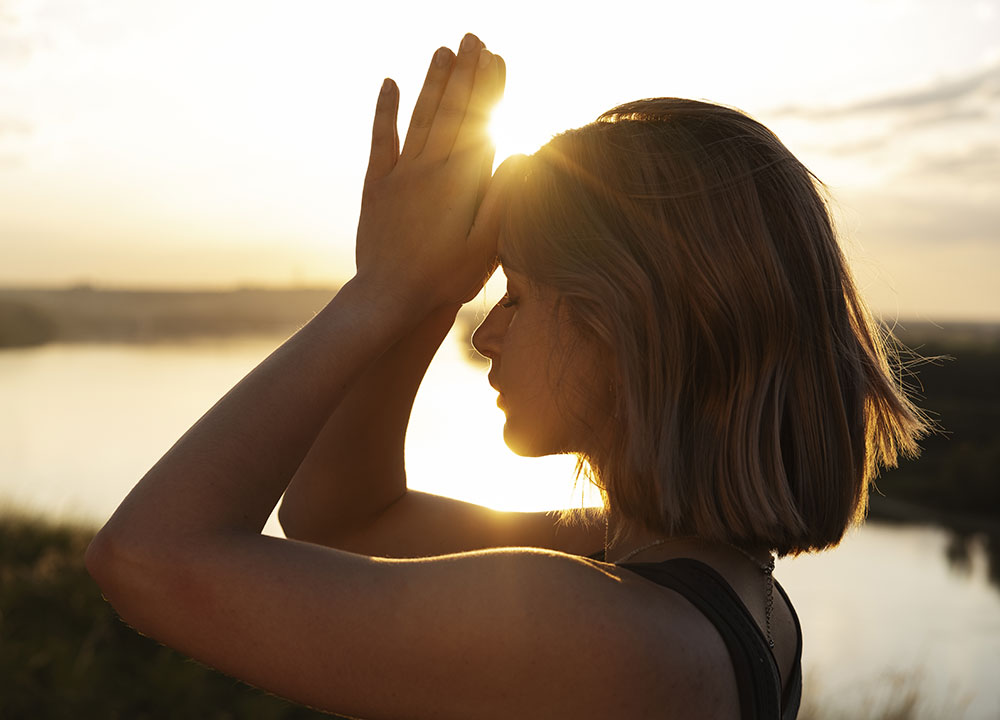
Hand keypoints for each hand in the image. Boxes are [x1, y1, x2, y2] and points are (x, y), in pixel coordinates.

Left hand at [355, 34, 505, 314]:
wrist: (390, 298)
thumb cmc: (444, 279)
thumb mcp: (486, 247)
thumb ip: (502, 199)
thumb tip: (519, 154)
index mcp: (460, 181)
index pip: (479, 122)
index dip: (489, 87)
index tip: (496, 56)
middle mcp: (429, 169)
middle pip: (450, 110)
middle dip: (465, 71)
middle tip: (473, 38)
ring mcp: (400, 175)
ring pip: (420, 117)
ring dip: (433, 82)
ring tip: (443, 50)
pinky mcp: (378, 186)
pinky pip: (382, 139)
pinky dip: (385, 110)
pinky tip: (389, 83)